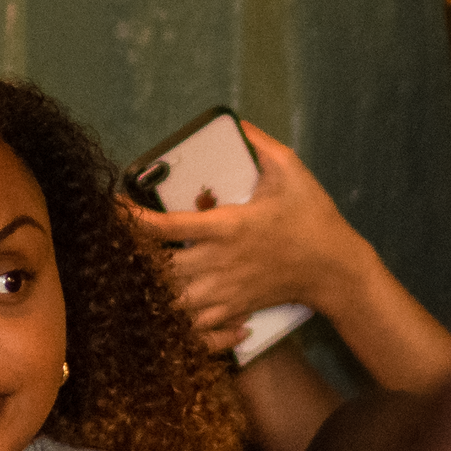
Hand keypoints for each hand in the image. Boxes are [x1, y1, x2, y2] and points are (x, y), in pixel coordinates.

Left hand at [126, 123, 377, 353]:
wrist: (335, 269)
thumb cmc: (313, 219)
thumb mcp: (292, 171)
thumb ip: (261, 145)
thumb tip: (239, 124)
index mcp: (227, 227)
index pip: (166, 226)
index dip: (132, 218)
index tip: (115, 207)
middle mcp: (218, 263)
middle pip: (157, 270)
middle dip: (134, 260)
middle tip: (121, 246)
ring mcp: (223, 291)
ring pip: (169, 303)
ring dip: (151, 290)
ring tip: (139, 275)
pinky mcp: (232, 310)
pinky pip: (193, 326)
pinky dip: (177, 319)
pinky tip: (171, 304)